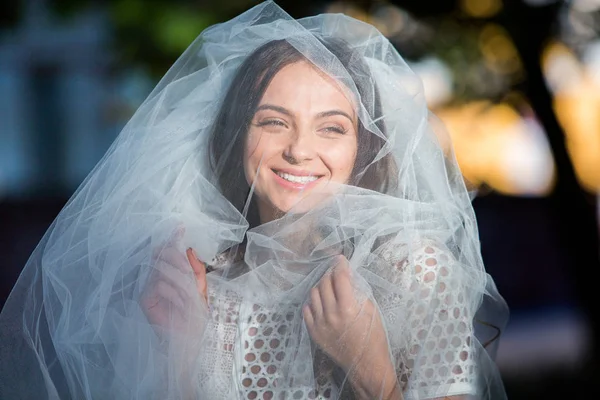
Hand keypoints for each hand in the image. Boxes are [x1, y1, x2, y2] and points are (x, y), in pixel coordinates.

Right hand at [141, 229, 207, 335]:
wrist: (186, 340)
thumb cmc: (194, 317)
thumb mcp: (201, 290)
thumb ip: (197, 269)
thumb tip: (188, 249)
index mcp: (173, 274)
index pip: (171, 253)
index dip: (174, 239)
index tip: (180, 227)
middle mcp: (159, 277)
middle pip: (166, 256)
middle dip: (178, 261)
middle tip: (187, 273)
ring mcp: (150, 287)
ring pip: (164, 269)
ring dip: (180, 282)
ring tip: (186, 299)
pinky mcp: (145, 298)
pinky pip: (159, 284)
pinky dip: (172, 293)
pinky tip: (177, 305)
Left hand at [303, 256, 400, 398]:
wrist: (366, 364)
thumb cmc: (374, 337)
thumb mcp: (371, 310)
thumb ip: (358, 292)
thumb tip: (348, 277)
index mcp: (348, 307)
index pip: (339, 277)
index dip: (340, 265)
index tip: (340, 259)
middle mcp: (331, 314)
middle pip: (324, 283)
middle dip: (330, 273)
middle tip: (335, 272)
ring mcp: (320, 324)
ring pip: (313, 294)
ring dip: (320, 286)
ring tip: (328, 285)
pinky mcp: (314, 333)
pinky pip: (306, 310)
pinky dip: (312, 302)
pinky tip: (320, 301)